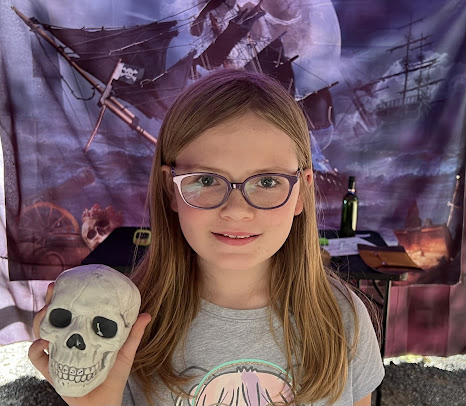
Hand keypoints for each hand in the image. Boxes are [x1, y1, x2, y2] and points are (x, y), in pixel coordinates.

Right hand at [28, 282, 150, 405]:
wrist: (104, 403)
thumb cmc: (113, 376)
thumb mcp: (125, 351)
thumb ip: (133, 334)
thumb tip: (146, 314)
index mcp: (83, 333)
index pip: (72, 311)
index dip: (67, 296)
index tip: (67, 281)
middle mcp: (68, 341)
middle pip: (53, 317)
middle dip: (50, 302)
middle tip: (54, 290)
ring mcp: (58, 354)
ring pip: (41, 332)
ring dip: (40, 320)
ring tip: (47, 312)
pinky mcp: (51, 371)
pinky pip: (37, 358)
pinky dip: (36, 349)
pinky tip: (44, 342)